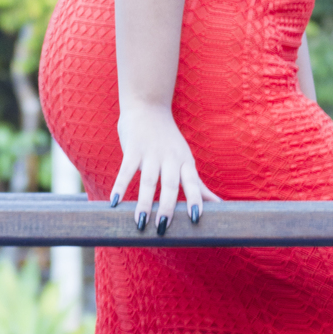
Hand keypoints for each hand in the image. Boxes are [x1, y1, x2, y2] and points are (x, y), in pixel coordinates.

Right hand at [110, 101, 217, 233]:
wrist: (148, 105)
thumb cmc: (168, 140)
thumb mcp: (185, 160)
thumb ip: (197, 184)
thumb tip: (218, 203)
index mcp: (184, 162)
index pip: (193, 183)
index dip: (196, 200)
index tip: (196, 219)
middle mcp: (170, 158)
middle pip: (170, 185)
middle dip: (168, 207)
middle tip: (163, 228)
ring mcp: (151, 153)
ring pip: (149, 181)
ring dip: (145, 202)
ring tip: (141, 223)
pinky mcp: (133, 149)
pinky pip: (126, 170)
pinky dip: (120, 186)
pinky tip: (114, 202)